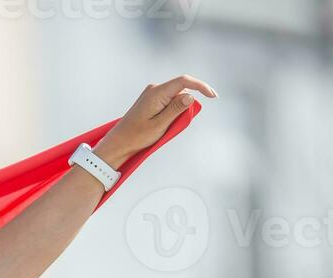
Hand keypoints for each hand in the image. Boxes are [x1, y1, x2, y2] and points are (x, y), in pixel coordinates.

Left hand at [94, 74, 216, 169]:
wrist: (119, 142)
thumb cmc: (137, 136)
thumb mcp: (160, 124)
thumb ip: (176, 109)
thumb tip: (191, 96)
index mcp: (157, 92)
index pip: (184, 81)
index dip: (201, 86)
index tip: (213, 97)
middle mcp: (155, 89)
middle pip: (182, 89)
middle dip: (187, 104)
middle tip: (175, 125)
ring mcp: (152, 93)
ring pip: (176, 97)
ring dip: (179, 110)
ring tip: (165, 127)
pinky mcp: (152, 99)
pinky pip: (170, 101)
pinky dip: (173, 111)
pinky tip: (163, 124)